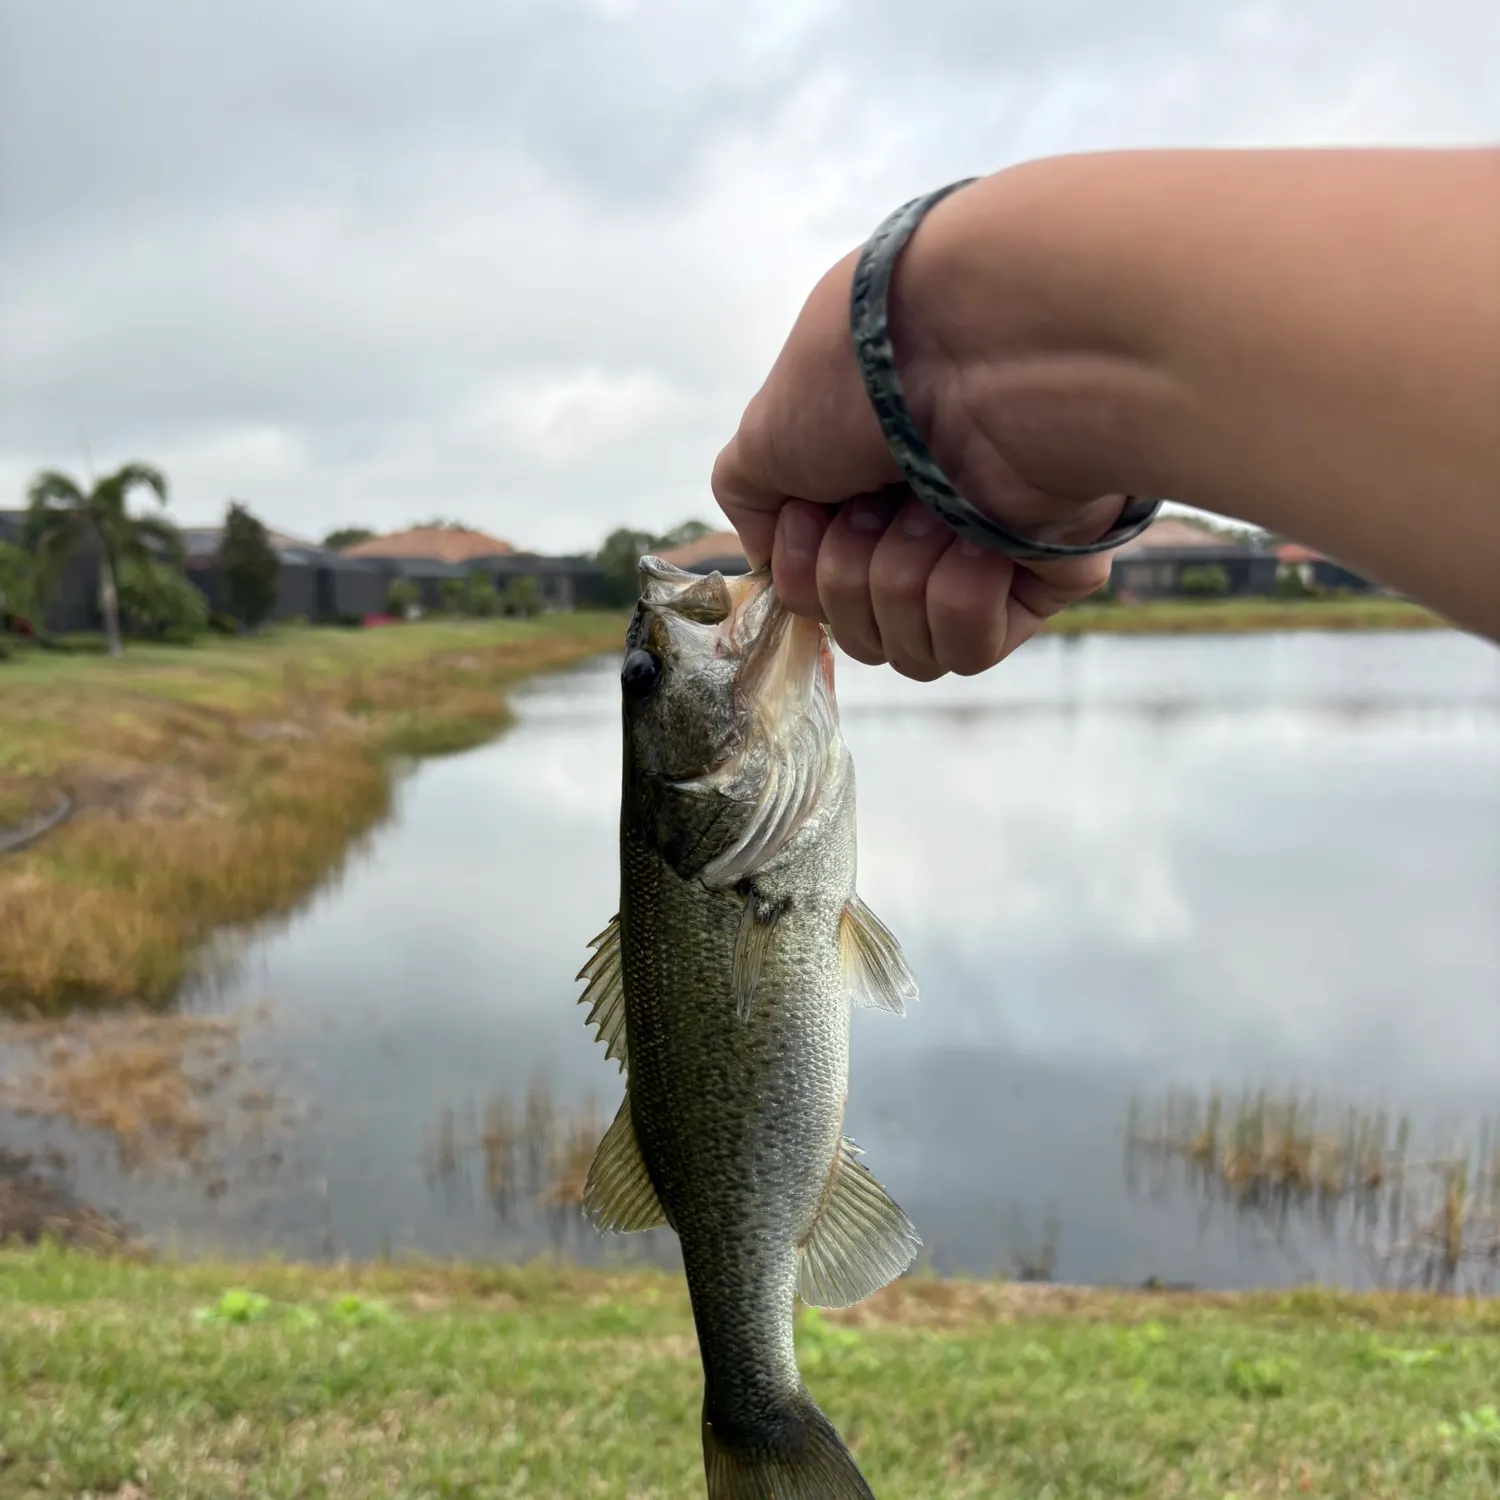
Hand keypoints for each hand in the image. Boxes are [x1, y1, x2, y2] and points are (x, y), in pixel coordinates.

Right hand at [712, 231, 1127, 679]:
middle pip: (861, 636)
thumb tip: (773, 556)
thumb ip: (751, 500)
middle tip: (876, 503)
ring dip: (899, 577)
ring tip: (931, 510)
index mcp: (867, 495)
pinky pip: (971, 648)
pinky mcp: (1047, 581)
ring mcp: (986, 557)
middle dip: (850, 575)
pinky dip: (958, 596)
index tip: (812, 511)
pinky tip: (976, 538)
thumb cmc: (865, 378)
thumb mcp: (764, 435)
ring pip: (912, 654)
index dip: (803, 572)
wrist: (973, 351)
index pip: (818, 598)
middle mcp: (925, 528)